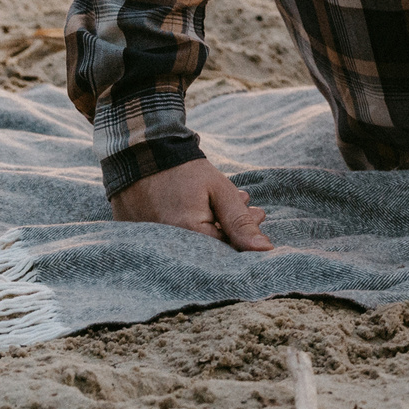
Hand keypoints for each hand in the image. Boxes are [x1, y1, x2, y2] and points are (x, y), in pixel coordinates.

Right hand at [108, 158, 273, 250]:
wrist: (143, 157)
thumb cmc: (185, 172)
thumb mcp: (220, 192)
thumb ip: (240, 222)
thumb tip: (264, 250)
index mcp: (189, 236)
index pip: (227, 252)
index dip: (245, 235)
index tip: (258, 214)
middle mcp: (168, 248)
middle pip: (211, 251)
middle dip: (232, 230)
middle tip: (248, 208)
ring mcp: (153, 246)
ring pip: (196, 246)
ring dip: (215, 228)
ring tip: (226, 204)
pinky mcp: (143, 242)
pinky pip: (176, 242)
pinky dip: (194, 229)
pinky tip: (204, 211)